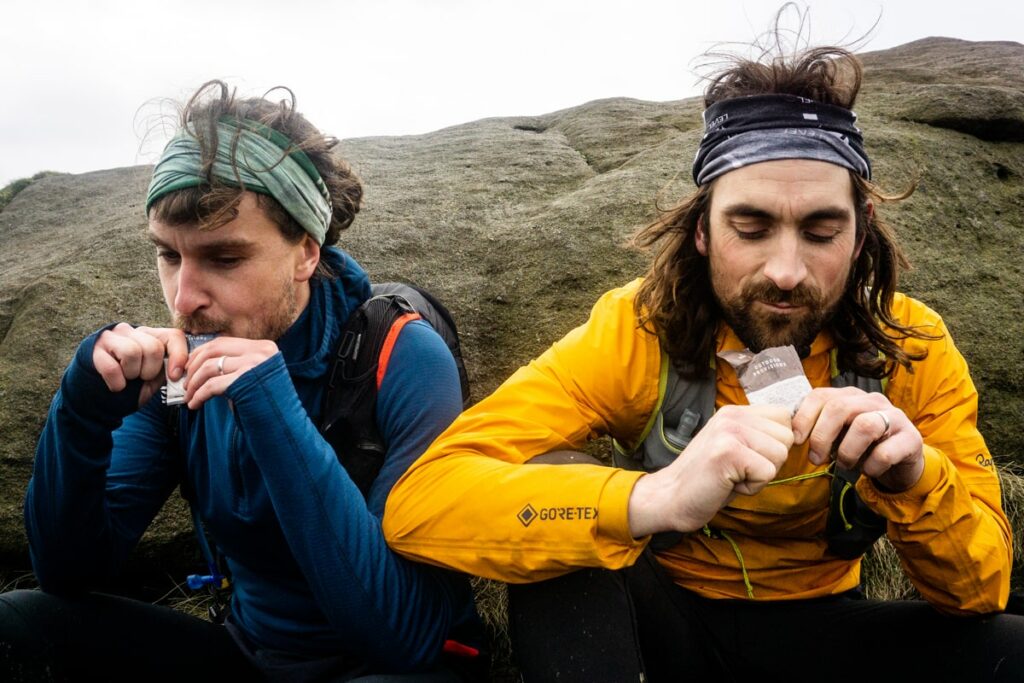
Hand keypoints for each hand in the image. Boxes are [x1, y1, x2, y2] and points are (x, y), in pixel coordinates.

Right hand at [92, 324, 187, 407]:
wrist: (101, 399)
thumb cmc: (132, 387)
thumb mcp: (155, 378)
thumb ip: (169, 369)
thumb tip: (185, 371)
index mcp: (150, 336)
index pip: (173, 335)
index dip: (179, 356)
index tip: (175, 376)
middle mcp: (130, 331)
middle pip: (153, 347)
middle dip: (150, 370)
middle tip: (141, 378)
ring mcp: (110, 338)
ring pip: (132, 352)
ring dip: (133, 374)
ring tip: (128, 378)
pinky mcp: (93, 350)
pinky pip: (112, 368)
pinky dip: (117, 383)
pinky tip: (116, 386)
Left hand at [182, 337, 278, 408]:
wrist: (283, 425)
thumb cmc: (266, 405)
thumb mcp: (253, 377)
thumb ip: (235, 365)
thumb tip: (200, 363)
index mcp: (263, 347)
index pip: (222, 342)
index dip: (200, 354)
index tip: (188, 368)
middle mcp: (260, 351)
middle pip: (213, 350)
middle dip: (193, 367)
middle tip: (185, 384)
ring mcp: (254, 364)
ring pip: (209, 367)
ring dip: (193, 383)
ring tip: (189, 397)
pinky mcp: (246, 380)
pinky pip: (212, 385)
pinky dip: (199, 395)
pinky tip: (195, 404)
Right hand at [628, 404, 793, 537]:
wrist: (670, 497)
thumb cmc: (707, 479)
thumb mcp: (735, 447)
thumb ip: (759, 436)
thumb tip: (799, 433)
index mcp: (734, 411)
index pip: (784, 418)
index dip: (774, 445)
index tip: (747, 458)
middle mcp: (732, 415)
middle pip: (787, 438)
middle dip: (769, 462)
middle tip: (737, 470)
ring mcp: (728, 431)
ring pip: (780, 455)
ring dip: (760, 475)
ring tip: (732, 476)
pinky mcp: (727, 452)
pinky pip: (767, 472)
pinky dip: (751, 487)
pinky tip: (727, 484)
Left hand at [792, 387, 923, 492]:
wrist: (902, 462)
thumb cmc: (862, 446)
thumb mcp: (838, 434)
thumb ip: (819, 428)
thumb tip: (791, 435)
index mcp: (850, 396)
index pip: (821, 395)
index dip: (804, 416)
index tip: (796, 440)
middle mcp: (872, 401)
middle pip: (840, 408)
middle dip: (822, 436)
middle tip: (816, 459)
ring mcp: (895, 417)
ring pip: (865, 426)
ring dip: (847, 452)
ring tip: (844, 464)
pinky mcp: (911, 439)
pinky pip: (886, 452)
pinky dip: (871, 466)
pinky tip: (868, 470)